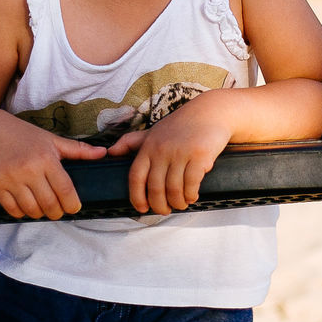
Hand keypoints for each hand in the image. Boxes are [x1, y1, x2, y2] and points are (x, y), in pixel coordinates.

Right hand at [0, 109, 106, 219]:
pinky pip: (12, 209)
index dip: (72, 203)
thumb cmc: (23, 135)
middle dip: (57, 212)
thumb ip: (78, 149)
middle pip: (49, 203)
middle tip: (58, 211)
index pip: (65, 189)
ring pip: (31, 209)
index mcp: (46, 158)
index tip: (75, 207)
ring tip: (43, 209)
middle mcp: (29, 169)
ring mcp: (11, 179)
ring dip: (39, 214)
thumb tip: (103, 153)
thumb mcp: (51, 139)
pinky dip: (21, 213)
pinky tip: (25, 207)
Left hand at [106, 93, 233, 214]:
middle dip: (159, 205)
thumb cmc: (182, 124)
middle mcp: (162, 149)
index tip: (142, 208)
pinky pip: (191, 183)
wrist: (211, 111)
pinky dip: (191, 194)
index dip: (137, 196)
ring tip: (181, 204)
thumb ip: (132, 142)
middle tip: (165, 210)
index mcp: (149, 146)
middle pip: (155, 188)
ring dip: (177, 202)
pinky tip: (192, 196)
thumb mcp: (154, 131)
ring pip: (174, 189)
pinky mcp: (199, 155)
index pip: (136, 177)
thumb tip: (110, 151)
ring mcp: (181, 152)